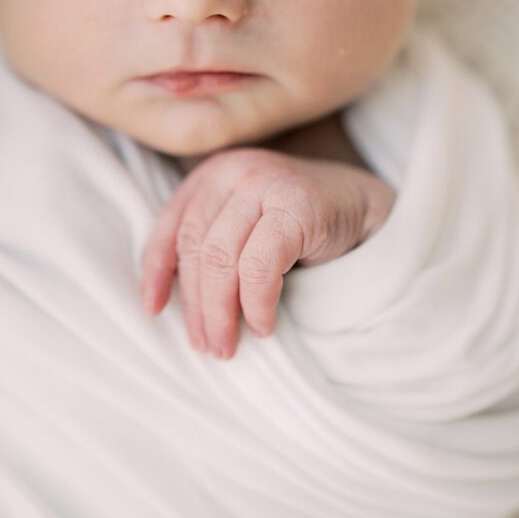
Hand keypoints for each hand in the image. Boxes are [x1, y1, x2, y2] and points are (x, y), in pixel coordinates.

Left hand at [140, 147, 394, 358]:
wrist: (364, 207)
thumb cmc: (298, 226)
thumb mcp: (243, 225)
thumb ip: (210, 244)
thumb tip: (166, 302)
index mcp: (213, 174)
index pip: (173, 225)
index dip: (156, 270)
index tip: (154, 311)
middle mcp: (233, 171)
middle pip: (196, 247)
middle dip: (196, 304)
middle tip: (206, 346)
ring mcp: (264, 184)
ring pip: (221, 258)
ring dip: (221, 312)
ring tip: (228, 346)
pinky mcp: (296, 207)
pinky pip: (260, 266)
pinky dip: (256, 304)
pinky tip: (263, 326)